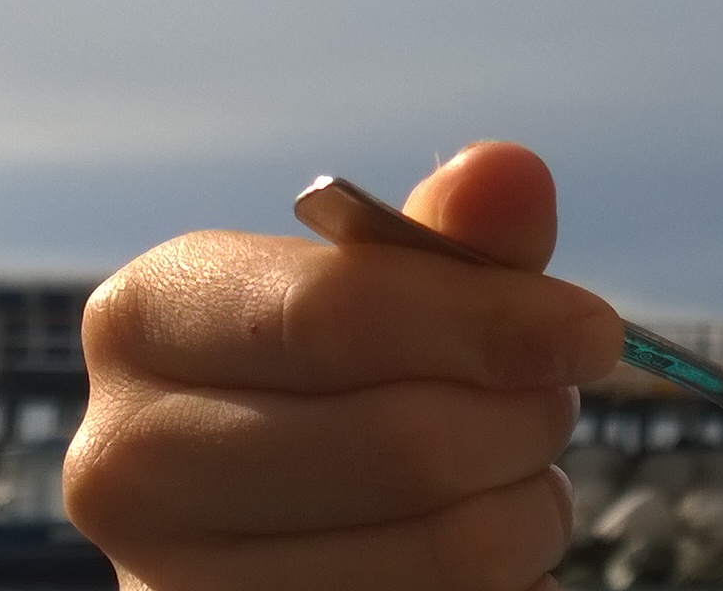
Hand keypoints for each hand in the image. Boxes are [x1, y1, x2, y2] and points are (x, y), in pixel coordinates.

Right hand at [64, 142, 622, 590]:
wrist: (255, 527)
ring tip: (512, 483)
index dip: (487, 321)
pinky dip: (503, 581)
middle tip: (548, 407)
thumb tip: (509, 172)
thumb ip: (453, 238)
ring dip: (526, 512)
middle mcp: (128, 460)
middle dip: (522, 420)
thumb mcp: (381, 294)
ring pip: (446, 551)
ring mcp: (174, 584)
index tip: (594, 331)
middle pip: (403, 441)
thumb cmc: (328, 385)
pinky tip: (479, 548)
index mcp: (148, 321)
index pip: (334, 316)